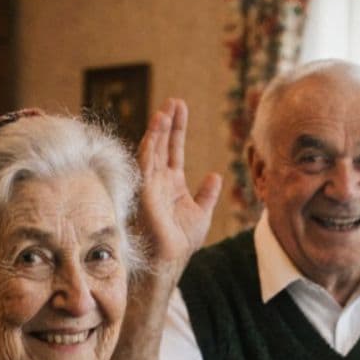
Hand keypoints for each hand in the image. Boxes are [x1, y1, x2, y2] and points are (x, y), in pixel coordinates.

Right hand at [138, 97, 221, 270]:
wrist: (170, 259)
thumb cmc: (182, 241)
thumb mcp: (202, 213)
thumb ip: (207, 194)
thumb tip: (216, 175)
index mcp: (172, 184)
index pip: (174, 150)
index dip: (177, 129)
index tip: (180, 108)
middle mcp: (159, 180)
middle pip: (162, 145)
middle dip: (167, 123)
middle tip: (174, 101)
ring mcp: (150, 184)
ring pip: (152, 150)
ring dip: (158, 129)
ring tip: (166, 109)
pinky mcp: (144, 190)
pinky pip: (146, 162)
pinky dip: (150, 143)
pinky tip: (157, 127)